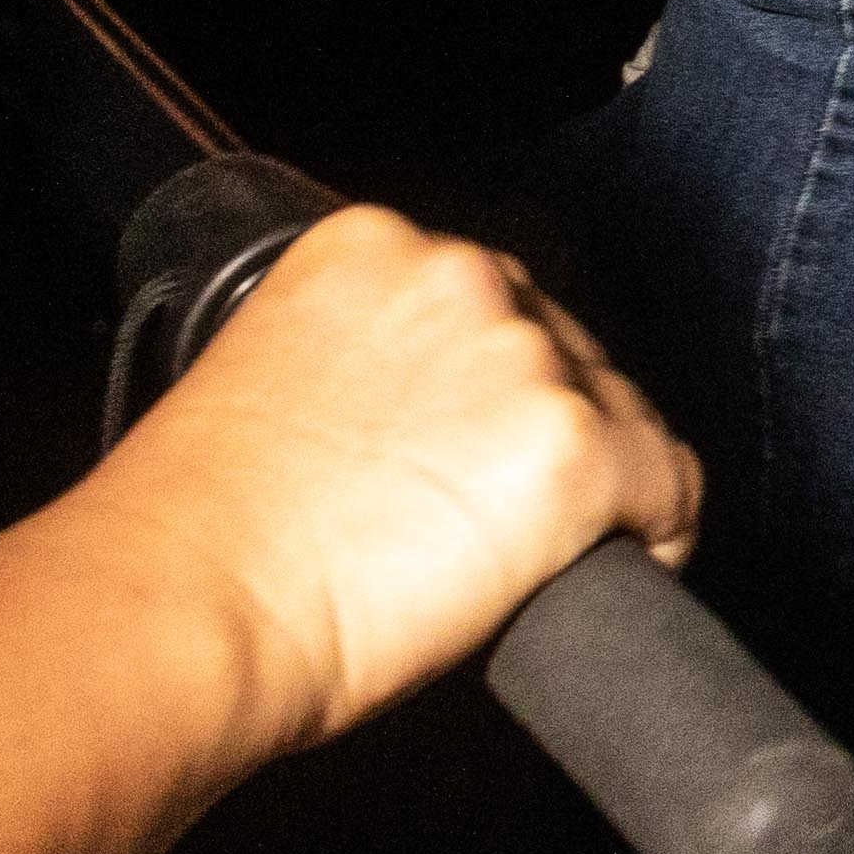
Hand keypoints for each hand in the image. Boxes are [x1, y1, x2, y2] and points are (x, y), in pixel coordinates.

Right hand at [76, 207, 699, 754]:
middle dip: (549, 433)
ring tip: (534, 559)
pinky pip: (670, 487)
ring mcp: (525, 359)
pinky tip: (609, 572)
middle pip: (569, 353)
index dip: (502, 391)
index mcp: (372, 247)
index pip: (498, 305)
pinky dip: (657, 533)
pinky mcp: (575, 449)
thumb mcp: (275, 384)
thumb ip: (365, 367)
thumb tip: (435, 424)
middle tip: (497, 522)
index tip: (482, 450)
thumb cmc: (199, 532)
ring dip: (601, 485)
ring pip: (627, 415)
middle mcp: (460, 277)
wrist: (183, 606)